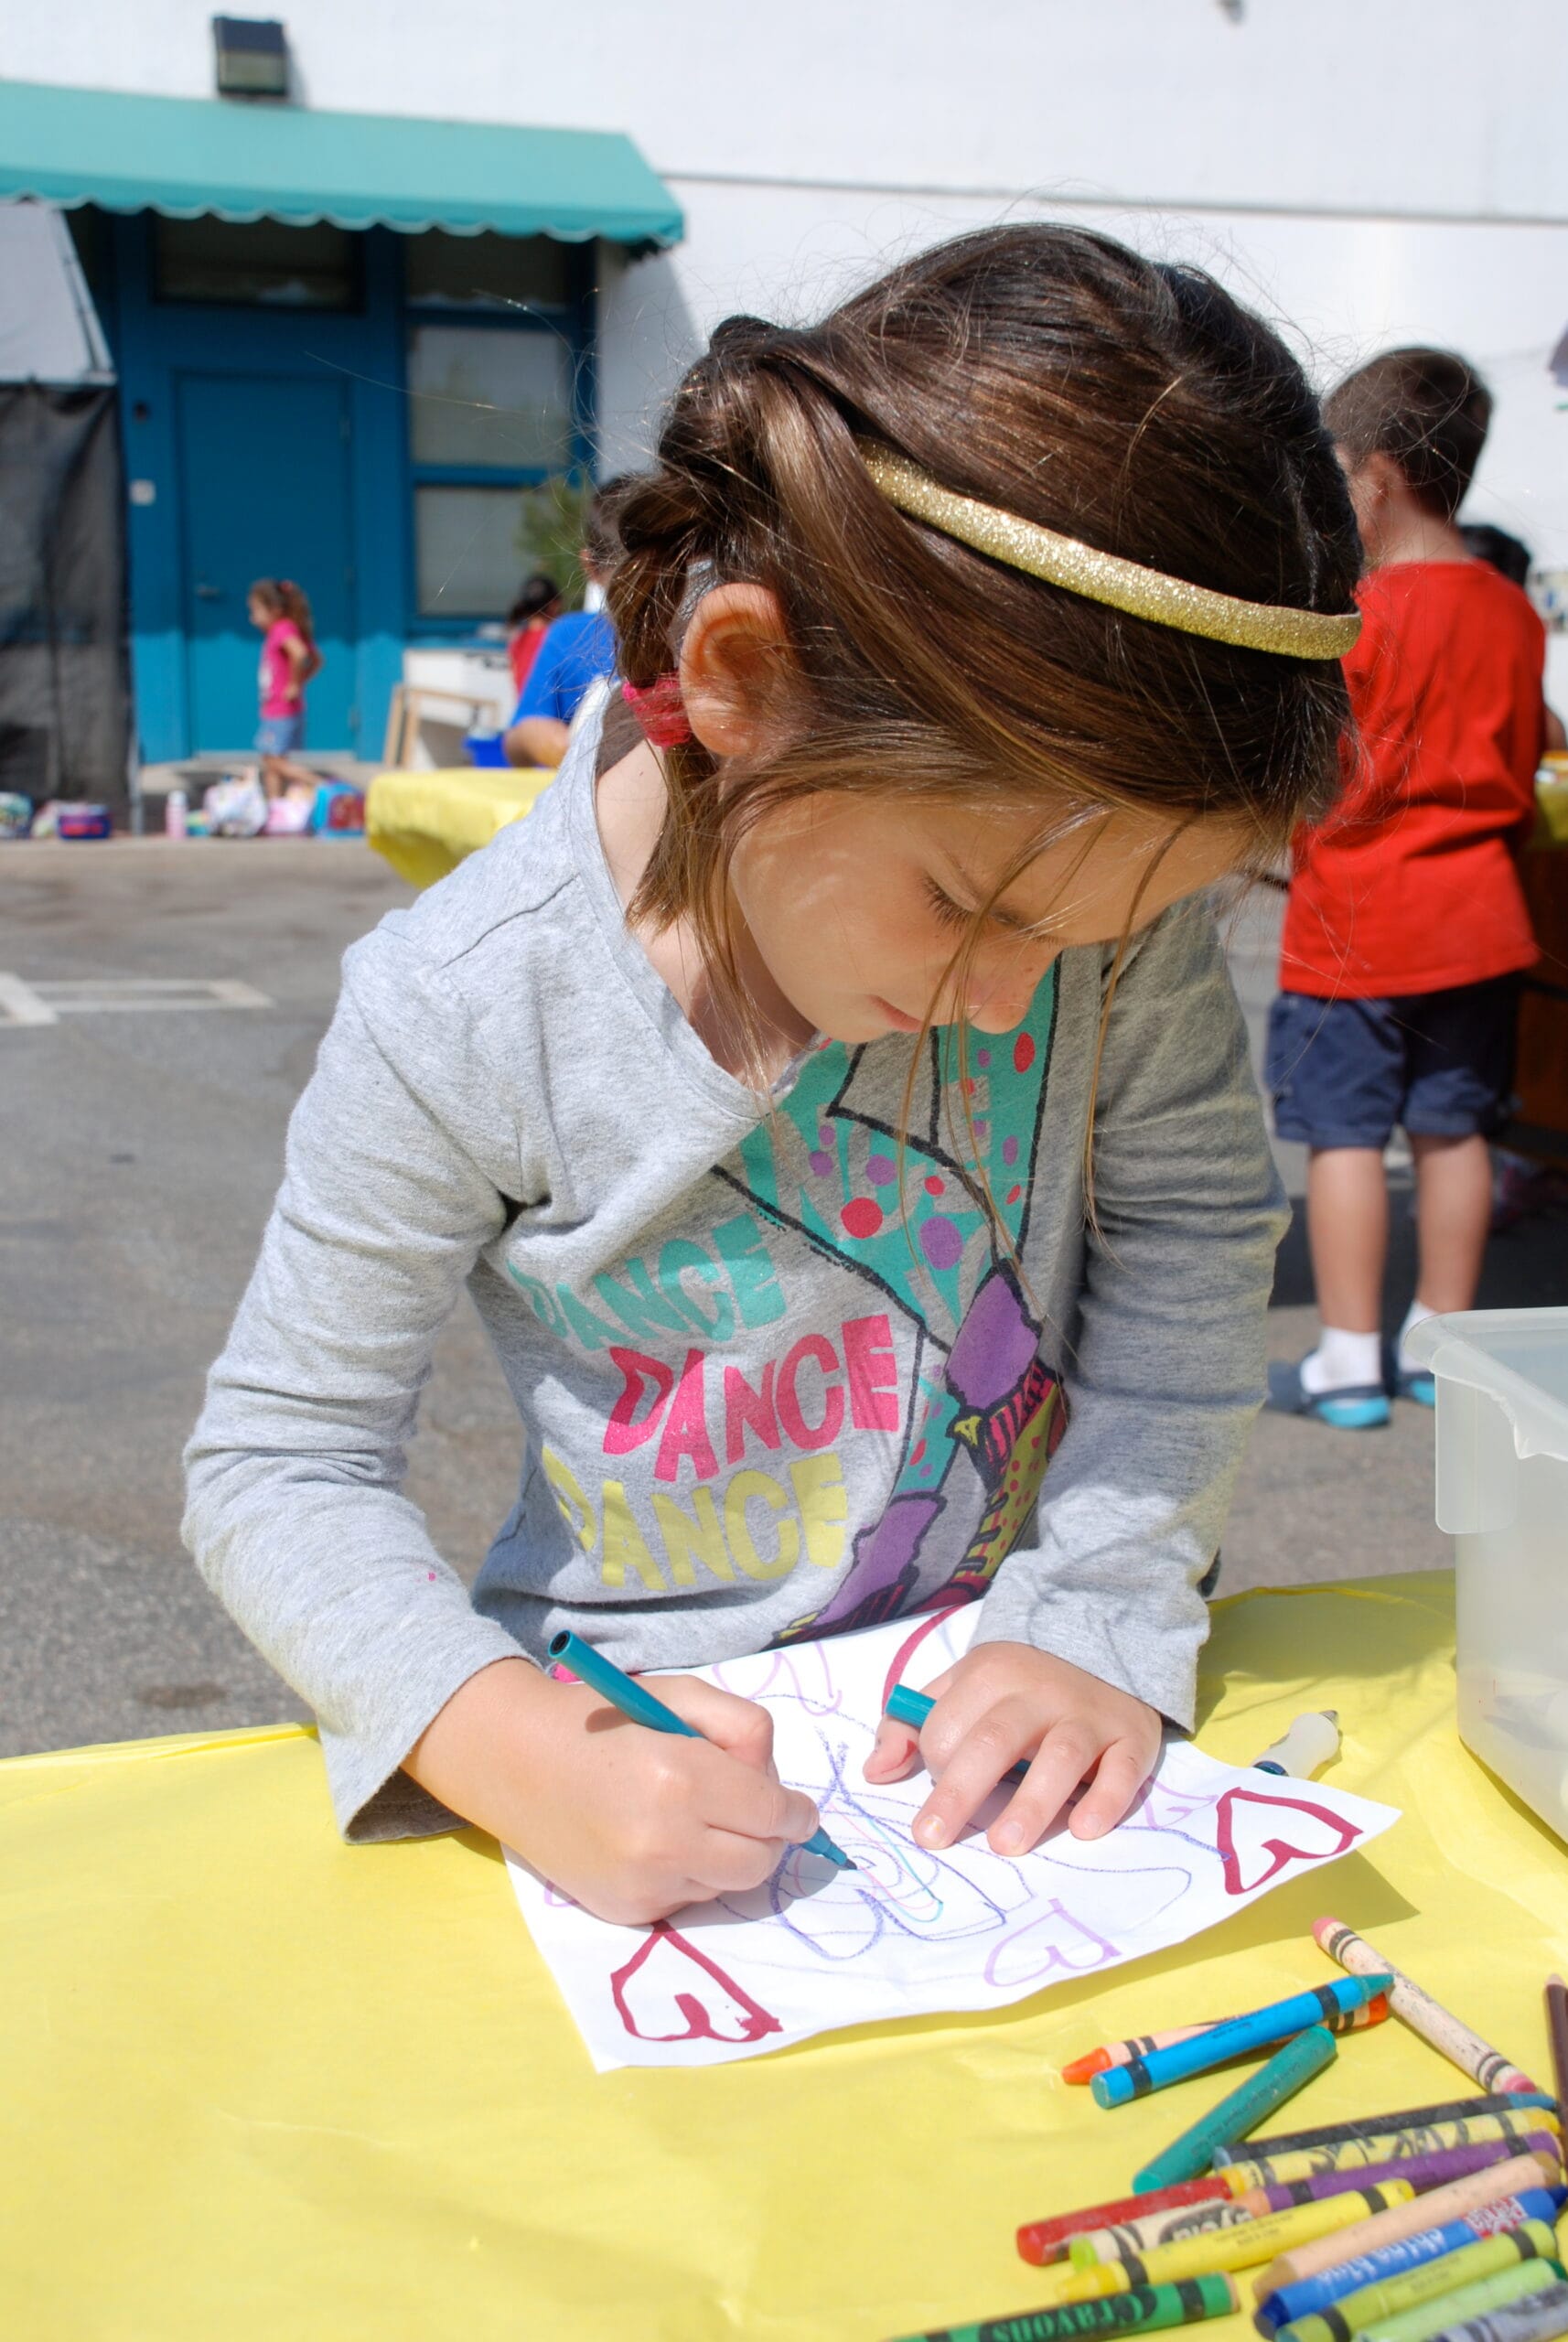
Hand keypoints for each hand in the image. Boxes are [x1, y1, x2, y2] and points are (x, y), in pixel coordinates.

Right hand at [404, 1658, 820, 1925]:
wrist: (515, 1762)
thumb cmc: (602, 1719)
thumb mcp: (678, 1695)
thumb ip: (742, 1728)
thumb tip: (777, 1786)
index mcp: (682, 1778)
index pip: (773, 1814)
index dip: (796, 1813)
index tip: (800, 1811)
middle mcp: (665, 1841)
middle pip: (760, 1863)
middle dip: (769, 1838)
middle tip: (753, 1812)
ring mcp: (643, 1884)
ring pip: (726, 1884)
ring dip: (727, 1856)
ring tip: (691, 1817)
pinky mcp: (625, 1911)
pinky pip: (686, 1899)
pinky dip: (688, 1873)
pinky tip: (656, 1839)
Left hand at [863, 1640, 1160, 1856]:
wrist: (1105, 1655)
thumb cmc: (1018, 1690)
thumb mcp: (960, 1689)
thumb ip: (910, 1726)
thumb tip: (874, 1772)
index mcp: (990, 1673)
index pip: (947, 1726)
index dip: (936, 1764)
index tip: (941, 1786)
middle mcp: (1040, 1690)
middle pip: (995, 1740)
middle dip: (960, 1791)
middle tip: (933, 1838)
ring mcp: (1089, 1714)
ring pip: (1060, 1755)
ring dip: (1032, 1802)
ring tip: (1006, 1845)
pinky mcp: (1131, 1738)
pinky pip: (1122, 1769)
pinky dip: (1105, 1799)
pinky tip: (1085, 1829)